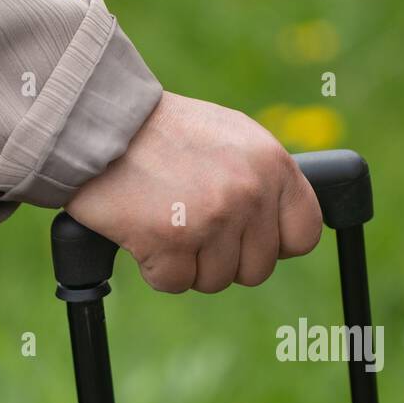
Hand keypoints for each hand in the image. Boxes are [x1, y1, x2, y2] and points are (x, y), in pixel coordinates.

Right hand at [65, 91, 323, 292]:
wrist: (99, 119)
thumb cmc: (163, 132)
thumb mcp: (233, 138)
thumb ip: (264, 180)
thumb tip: (287, 229)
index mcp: (273, 164)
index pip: (304, 234)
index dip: (276, 244)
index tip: (250, 238)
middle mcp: (250, 192)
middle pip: (257, 269)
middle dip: (224, 258)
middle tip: (194, 225)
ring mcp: (212, 218)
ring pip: (215, 281)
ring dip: (188, 263)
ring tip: (167, 220)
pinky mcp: (171, 240)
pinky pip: (174, 283)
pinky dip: (155, 267)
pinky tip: (144, 231)